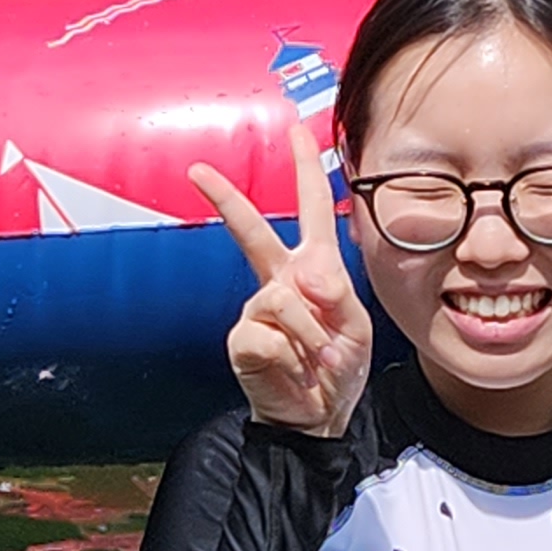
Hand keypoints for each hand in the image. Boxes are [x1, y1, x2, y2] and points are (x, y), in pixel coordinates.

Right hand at [187, 116, 371, 435]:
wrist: (318, 419)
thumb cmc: (338, 367)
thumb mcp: (354, 326)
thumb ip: (334, 295)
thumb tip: (303, 276)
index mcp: (313, 269)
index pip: (311, 209)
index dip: (306, 169)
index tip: (296, 131)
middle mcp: (279, 281)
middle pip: (252, 233)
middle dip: (226, 200)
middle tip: (197, 171)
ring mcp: (256, 310)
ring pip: (281, 300)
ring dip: (312, 334)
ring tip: (319, 359)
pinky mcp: (243, 340)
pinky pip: (269, 337)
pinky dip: (293, 358)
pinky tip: (295, 372)